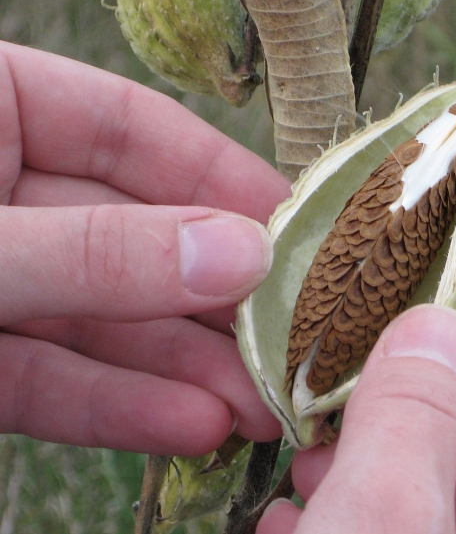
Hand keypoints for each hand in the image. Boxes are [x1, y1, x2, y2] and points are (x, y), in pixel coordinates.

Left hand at [0, 41, 289, 454]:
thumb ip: (97, 250)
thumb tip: (239, 256)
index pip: (133, 131)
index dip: (223, 181)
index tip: (301, 233)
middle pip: (135, 238)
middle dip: (215, 300)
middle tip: (295, 340)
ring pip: (104, 319)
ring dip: (184, 367)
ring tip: (262, 403)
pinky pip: (52, 378)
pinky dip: (119, 406)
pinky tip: (193, 426)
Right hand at [258, 305, 455, 533]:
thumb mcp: (383, 532)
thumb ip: (416, 426)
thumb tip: (435, 329)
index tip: (452, 317)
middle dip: (426, 420)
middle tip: (361, 370)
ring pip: (446, 525)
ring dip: (378, 474)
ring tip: (313, 440)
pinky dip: (356, 525)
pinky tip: (294, 512)